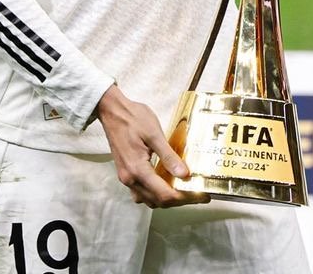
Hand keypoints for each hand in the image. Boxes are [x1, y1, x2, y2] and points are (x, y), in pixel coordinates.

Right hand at [95, 85, 209, 208]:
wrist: (111, 110)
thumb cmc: (132, 118)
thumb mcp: (154, 134)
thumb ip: (168, 156)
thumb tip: (185, 175)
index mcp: (137, 170)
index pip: (164, 194)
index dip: (185, 197)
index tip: (201, 195)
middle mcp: (129, 179)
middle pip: (158, 201)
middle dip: (179, 200)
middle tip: (197, 193)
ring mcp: (125, 178)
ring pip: (149, 200)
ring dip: (167, 198)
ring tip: (184, 188)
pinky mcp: (125, 173)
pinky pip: (142, 192)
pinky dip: (155, 192)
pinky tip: (166, 182)